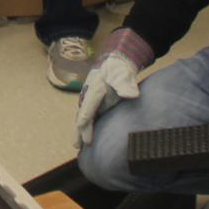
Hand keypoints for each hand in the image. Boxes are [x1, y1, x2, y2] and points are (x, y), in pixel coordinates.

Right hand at [75, 28, 153, 148]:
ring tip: (77, 145)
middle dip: (79, 131)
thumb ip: (126, 85)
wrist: (115, 63)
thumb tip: (131, 95)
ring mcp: (89, 99)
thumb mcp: (124, 75)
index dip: (86, 125)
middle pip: (81, 115)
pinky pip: (87, 115)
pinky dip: (84, 126)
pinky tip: (84, 136)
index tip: (87, 140)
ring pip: (82, 116)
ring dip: (79, 130)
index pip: (87, 110)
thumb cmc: (119, 70)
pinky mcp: (93, 102)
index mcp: (95, 90)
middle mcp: (89, 95)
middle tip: (78, 145)